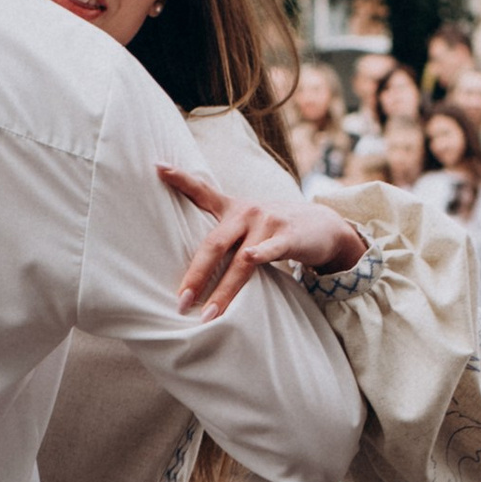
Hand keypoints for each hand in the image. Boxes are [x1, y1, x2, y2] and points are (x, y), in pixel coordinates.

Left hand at [158, 161, 366, 318]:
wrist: (324, 225)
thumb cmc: (276, 229)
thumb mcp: (249, 223)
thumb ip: (224, 234)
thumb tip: (192, 263)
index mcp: (232, 208)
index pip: (202, 191)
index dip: (179, 178)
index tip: (156, 166)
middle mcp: (246, 212)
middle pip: (214, 244)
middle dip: (195, 275)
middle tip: (181, 301)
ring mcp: (267, 223)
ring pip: (240, 260)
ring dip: (224, 290)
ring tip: (208, 314)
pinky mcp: (288, 236)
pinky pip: (270, 250)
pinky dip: (260, 255)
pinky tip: (250, 260)